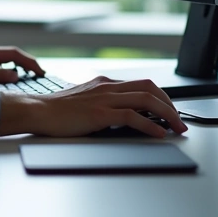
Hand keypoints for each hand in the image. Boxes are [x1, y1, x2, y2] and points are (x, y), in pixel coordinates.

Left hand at [0, 44, 44, 84]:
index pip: (16, 54)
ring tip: (32, 78)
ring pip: (8, 61)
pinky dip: (10, 71)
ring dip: (21, 67)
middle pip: (14, 56)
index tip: (41, 72)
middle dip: (29, 64)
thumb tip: (17, 75)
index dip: (31, 62)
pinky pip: (0, 67)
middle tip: (42, 76)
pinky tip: (13, 80)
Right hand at [0, 76, 188, 137]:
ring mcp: (104, 98)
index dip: (161, 97)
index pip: (142, 84)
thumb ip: (102, 102)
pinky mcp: (99, 113)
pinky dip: (150, 125)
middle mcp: (107, 86)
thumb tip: (123, 115)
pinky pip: (132, 116)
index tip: (170, 111)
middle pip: (150, 88)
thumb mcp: (84, 100)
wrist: (37, 110)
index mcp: (104, 82)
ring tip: (177, 128)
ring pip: (146, 100)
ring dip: (167, 115)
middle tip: (180, 121)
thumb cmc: (56, 110)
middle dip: (170, 105)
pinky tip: (158, 134)